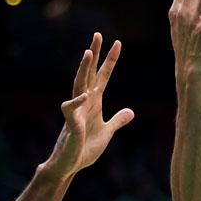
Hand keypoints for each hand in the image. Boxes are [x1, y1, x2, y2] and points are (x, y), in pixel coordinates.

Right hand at [44, 33, 134, 177]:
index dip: (110, 61)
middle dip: (94, 55)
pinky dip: (77, 102)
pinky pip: (71, 110)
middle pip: (89, 74)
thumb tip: (131, 111)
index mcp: (94, 102)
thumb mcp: (107, 133)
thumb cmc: (84, 148)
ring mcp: (76, 111)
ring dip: (83, 69)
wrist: (69, 166)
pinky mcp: (70, 125)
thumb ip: (117, 121)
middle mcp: (84, 102)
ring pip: (78, 85)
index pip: (103, 77)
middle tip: (98, 34)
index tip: (118, 43)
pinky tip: (85, 95)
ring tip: (88, 53)